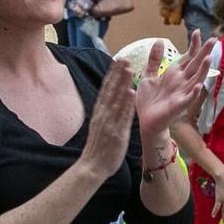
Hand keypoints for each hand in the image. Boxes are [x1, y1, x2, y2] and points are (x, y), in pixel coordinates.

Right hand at [76, 60, 136, 180]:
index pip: (106, 89)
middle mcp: (103, 114)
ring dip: (123, 83)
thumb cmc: (98, 147)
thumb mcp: (100, 125)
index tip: (118, 60)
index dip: (112, 74)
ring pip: (117, 99)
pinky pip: (122, 116)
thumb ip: (106, 112)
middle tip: (125, 57)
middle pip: (111, 90)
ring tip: (130, 68)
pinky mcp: (117, 133)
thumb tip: (111, 99)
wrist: (92, 166)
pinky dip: (126, 103)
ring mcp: (110, 123)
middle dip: (118, 73)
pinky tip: (131, 92)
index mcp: (100, 112)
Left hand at [134, 32, 210, 139]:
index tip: (197, 31)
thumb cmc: (149, 100)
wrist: (145, 120)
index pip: (188, 56)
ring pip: (196, 79)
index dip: (193, 45)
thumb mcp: (148, 75)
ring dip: (203, 70)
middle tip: (214, 39)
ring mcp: (182, 93)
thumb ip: (154, 59)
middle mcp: (181, 81)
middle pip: (196, 64)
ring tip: (208, 58)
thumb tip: (160, 41)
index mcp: (174, 73)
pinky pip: (188, 99)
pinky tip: (199, 86)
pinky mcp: (178, 105)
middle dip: (204, 52)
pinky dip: (194, 93)